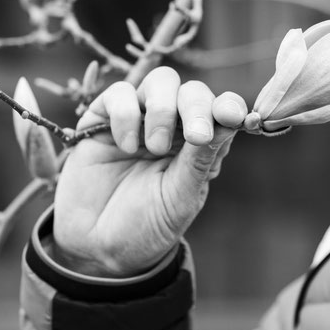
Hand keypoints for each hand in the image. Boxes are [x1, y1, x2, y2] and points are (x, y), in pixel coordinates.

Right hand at [52, 67, 247, 276]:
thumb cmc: (146, 226)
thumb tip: (230, 122)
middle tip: (196, 136)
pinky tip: (125, 146)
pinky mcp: (103, 118)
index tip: (232, 117)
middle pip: (193, 90)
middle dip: (198, 107)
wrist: (97, 248)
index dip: (229, 106)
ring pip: (161, 81)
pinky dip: (126, 114)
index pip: (221, 111)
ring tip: (153, 147)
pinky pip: (119, 93)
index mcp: (200, 145)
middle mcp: (173, 126)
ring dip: (163, 109)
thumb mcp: (180, 198)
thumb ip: (201, 160)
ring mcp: (139, 119)